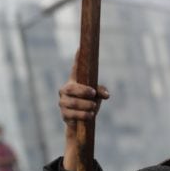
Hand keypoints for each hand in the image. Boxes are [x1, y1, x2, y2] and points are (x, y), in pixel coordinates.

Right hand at [60, 54, 109, 170]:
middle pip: (72, 88)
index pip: (75, 67)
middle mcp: (65, 90)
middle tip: (93, 94)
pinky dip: (83, 115)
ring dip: (85, 105)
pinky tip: (90, 115)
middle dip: (83, 91)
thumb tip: (106, 95)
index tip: (80, 47)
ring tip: (93, 107)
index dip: (78, 58)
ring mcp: (63, 102)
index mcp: (74, 81)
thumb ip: (101, 92)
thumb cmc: (90, 104)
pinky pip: (73, 114)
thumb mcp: (97, 96)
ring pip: (73, 103)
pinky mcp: (64, 114)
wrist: (81, 123)